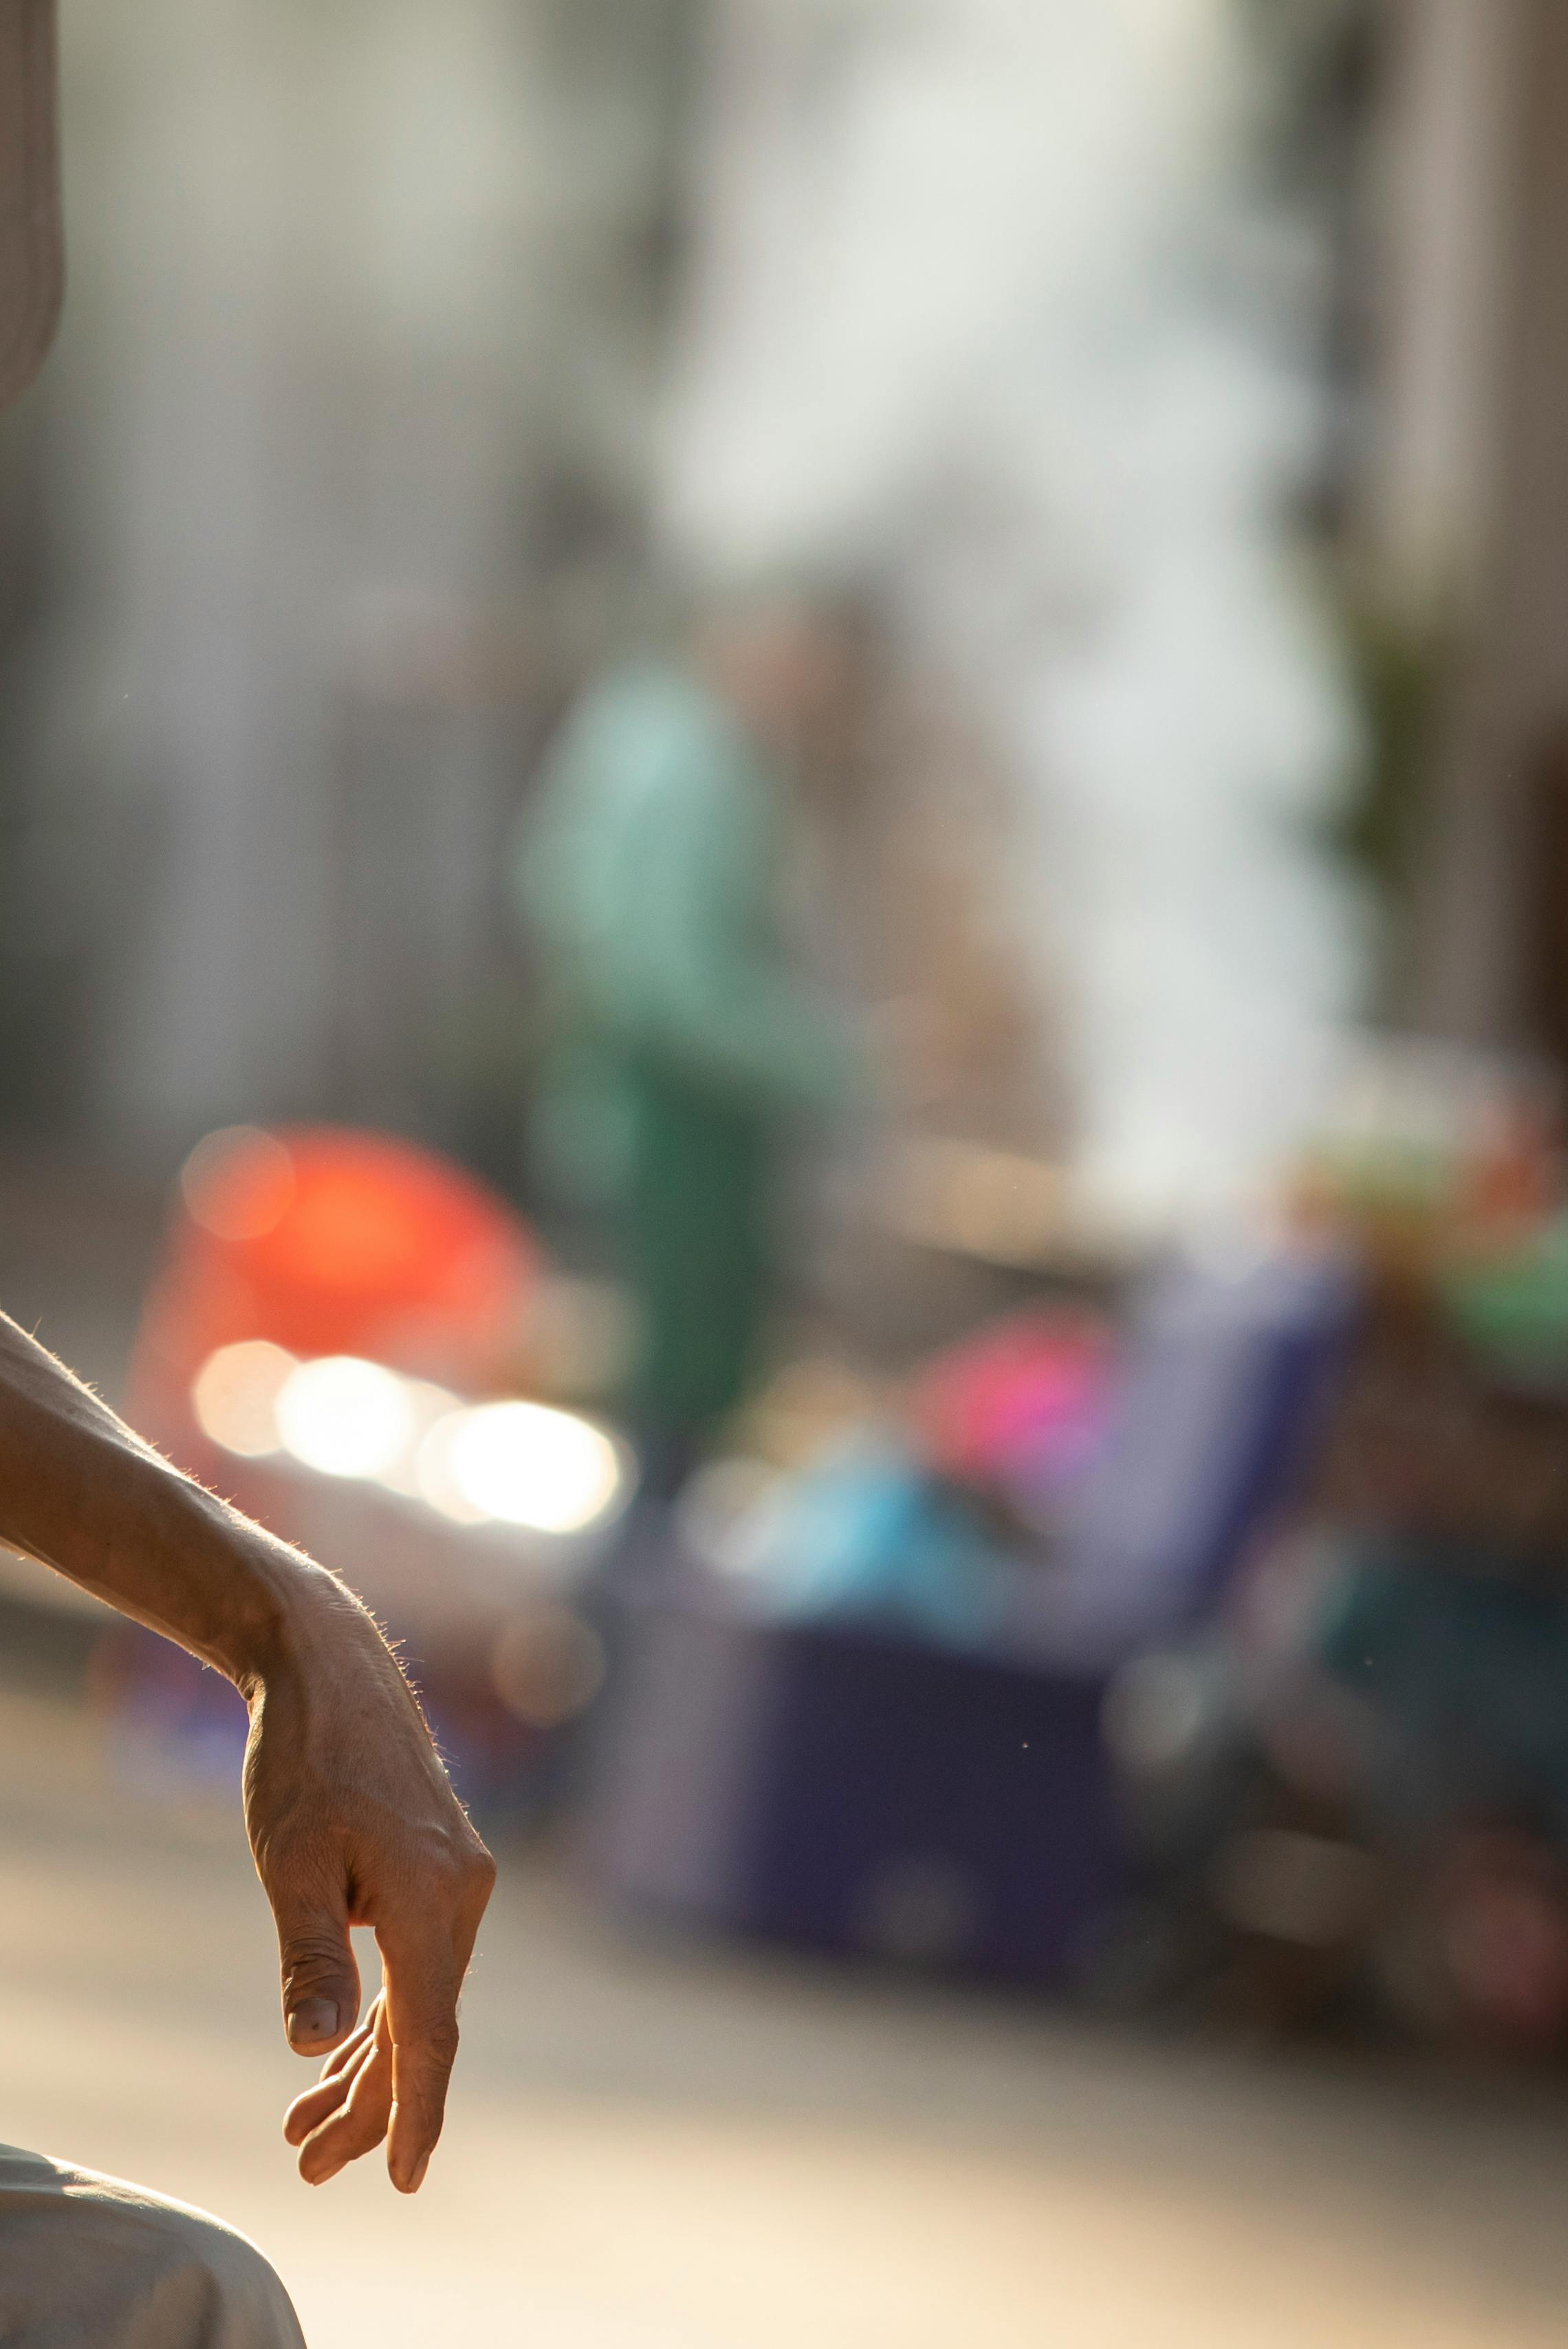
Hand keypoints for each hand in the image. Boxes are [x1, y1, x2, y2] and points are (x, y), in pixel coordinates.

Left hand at [241, 1567, 494, 2191]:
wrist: (332, 1667)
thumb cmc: (305, 1759)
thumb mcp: (291, 1860)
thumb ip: (308, 1953)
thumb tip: (312, 2042)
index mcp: (435, 1897)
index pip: (431, 2031)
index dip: (415, 2111)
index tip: (402, 2179)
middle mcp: (465, 1893)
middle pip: (423, 2025)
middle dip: (368, 2103)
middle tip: (305, 2167)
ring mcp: (458, 1879)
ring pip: (419, 1996)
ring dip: (366, 2062)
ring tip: (302, 2129)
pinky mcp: (439, 1868)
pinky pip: (417, 1960)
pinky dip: (379, 2010)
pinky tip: (338, 2049)